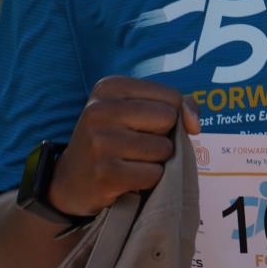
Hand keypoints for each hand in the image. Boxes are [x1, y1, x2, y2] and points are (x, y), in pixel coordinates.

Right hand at [49, 76, 199, 218]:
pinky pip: (154, 174)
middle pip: (168, 119)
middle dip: (163, 136)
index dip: (174, 115)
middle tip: (138, 145)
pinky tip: (127, 177)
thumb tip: (195, 125)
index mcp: (109, 87)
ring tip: (131, 161)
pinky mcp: (106, 174)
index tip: (153, 126)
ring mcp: (100, 143)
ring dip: (156, 160)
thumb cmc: (115, 138)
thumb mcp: (135, 109)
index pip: (171, 97)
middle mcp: (100, 110)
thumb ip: (176, 105)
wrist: (72, 180)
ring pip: (163, 149)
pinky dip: (148, 179)